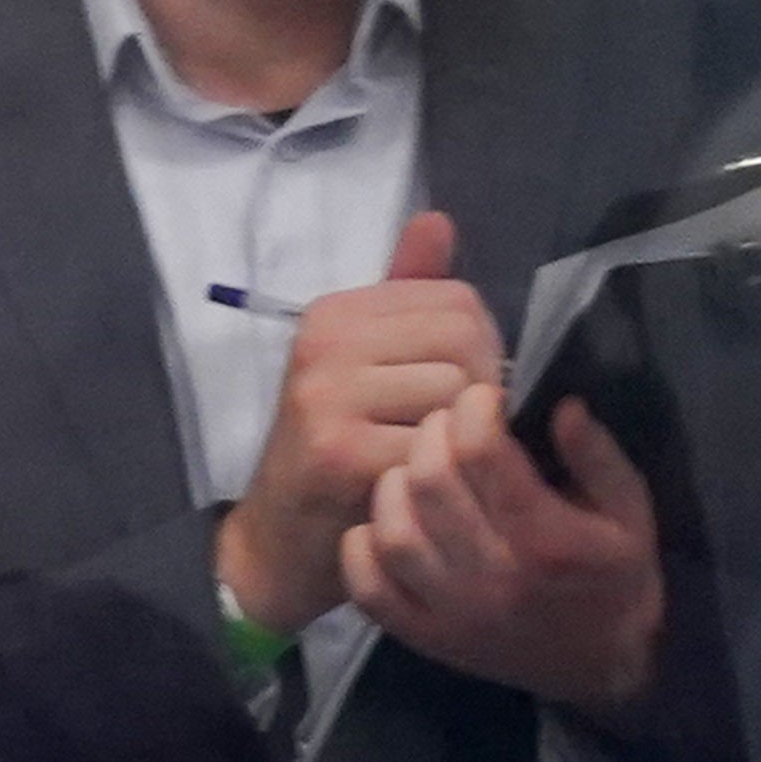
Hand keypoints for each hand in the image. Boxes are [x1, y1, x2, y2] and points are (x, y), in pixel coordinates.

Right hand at [219, 208, 498, 633]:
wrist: (279, 541)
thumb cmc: (335, 450)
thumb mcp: (365, 364)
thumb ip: (405, 296)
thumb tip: (435, 220)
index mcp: (334, 312)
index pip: (459, 301)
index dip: (481, 350)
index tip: (450, 392)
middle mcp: (324, 342)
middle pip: (466, 342)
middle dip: (478, 392)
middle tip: (447, 432)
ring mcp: (326, 396)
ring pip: (458, 392)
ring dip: (462, 435)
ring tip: (428, 457)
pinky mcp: (338, 452)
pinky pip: (435, 445)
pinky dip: (439, 473)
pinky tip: (413, 486)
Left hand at [344, 381, 664, 714]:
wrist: (605, 667)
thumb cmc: (618, 578)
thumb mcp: (631, 512)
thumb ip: (597, 455)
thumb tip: (560, 403)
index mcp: (546, 538)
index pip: (482, 454)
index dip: (473, 409)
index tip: (482, 396)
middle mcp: (493, 575)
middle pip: (431, 483)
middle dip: (433, 435)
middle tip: (446, 424)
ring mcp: (452, 611)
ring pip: (393, 531)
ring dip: (394, 486)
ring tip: (415, 469)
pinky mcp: (425, 637)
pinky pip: (368, 589)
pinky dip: (362, 550)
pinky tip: (382, 524)